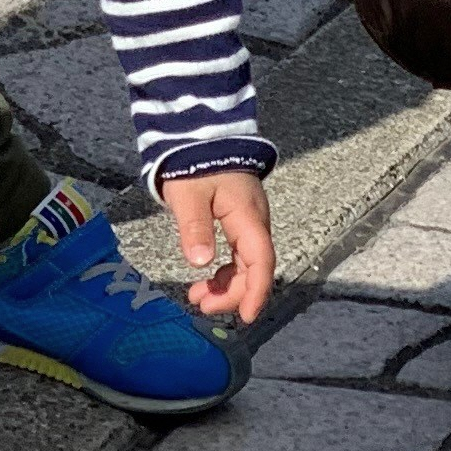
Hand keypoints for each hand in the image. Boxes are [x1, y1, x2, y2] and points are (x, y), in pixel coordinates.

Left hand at [164, 170, 274, 325]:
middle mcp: (255, 222)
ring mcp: (249, 221)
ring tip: (198, 297)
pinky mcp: (239, 220)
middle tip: (201, 305)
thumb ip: (195, 226)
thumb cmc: (196, 162)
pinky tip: (208, 279)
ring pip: (246, 263)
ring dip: (227, 285)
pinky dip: (225, 271)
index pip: (260, 261)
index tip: (246, 316)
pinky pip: (239, 254)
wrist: (203, 134)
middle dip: (232, 293)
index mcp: (248, 216)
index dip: (255, 291)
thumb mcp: (189, 193)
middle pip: (254, 268)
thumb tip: (201, 262)